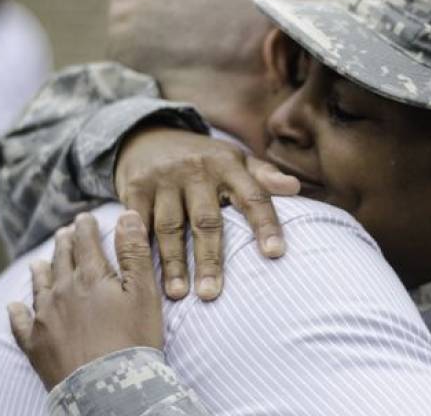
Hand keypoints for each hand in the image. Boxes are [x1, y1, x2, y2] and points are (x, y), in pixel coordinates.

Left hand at [7, 211, 161, 389]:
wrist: (107, 387)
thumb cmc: (133, 339)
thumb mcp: (143, 292)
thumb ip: (134, 252)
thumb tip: (126, 216)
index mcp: (90, 275)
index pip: (85, 241)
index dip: (85, 227)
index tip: (84, 218)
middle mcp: (62, 291)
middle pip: (60, 259)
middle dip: (64, 243)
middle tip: (64, 233)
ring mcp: (45, 317)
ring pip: (39, 286)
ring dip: (41, 270)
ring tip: (39, 262)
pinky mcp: (35, 344)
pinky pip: (20, 323)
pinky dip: (17, 312)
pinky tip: (14, 307)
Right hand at [114, 127, 299, 300]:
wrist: (150, 137)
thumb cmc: (205, 159)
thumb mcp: (236, 159)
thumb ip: (265, 175)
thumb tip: (295, 187)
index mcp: (228, 164)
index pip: (253, 196)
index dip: (265, 224)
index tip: (275, 254)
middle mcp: (197, 170)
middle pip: (206, 220)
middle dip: (210, 258)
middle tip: (212, 294)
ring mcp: (164, 179)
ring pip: (170, 227)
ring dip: (173, 263)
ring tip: (178, 295)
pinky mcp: (135, 187)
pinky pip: (138, 223)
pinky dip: (139, 248)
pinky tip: (143, 272)